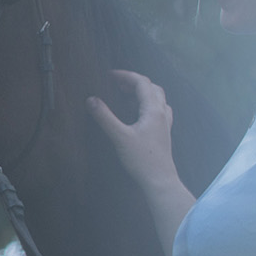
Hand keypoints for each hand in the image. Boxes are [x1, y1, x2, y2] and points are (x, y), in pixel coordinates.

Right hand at [88, 69, 177, 190]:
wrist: (160, 180)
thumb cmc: (142, 160)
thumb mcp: (119, 137)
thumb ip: (104, 117)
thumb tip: (91, 100)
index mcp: (153, 109)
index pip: (141, 82)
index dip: (125, 76)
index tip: (110, 75)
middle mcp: (162, 113)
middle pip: (151, 87)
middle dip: (134, 82)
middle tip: (117, 84)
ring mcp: (165, 123)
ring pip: (157, 98)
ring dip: (142, 93)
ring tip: (126, 96)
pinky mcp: (164, 133)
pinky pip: (159, 111)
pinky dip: (148, 105)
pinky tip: (139, 114)